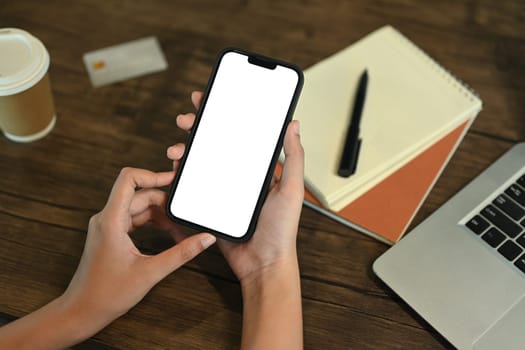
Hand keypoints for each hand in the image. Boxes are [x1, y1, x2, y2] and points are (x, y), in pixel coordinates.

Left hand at [61, 168, 215, 339]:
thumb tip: (205, 239)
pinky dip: (151, 223)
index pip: (129, 178)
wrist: (82, 311)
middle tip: (184, 216)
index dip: (152, 174)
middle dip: (164, 203)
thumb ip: (182, 253)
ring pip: (138, 207)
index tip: (172, 179)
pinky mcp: (110, 234)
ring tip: (178, 230)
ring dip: (159, 215)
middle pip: (139, 194)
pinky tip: (166, 234)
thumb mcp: (151, 272)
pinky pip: (133, 218)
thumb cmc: (107, 294)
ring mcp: (107, 226)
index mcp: (111, 220)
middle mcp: (106, 218)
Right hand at [167, 91, 303, 285]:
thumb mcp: (291, 190)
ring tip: (177, 147)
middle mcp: (240, 175)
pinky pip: (194, 184)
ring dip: (187, 149)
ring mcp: (224, 189)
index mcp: (259, 169)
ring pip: (201, 161)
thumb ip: (293, 158)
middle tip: (187, 119)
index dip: (226, 115)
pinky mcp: (211, 204)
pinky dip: (183, 173)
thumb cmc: (281, 231)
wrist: (262, 263)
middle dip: (199, 127)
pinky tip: (177, 167)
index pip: (241, 134)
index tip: (212, 99)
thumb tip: (293, 125)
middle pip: (216, 143)